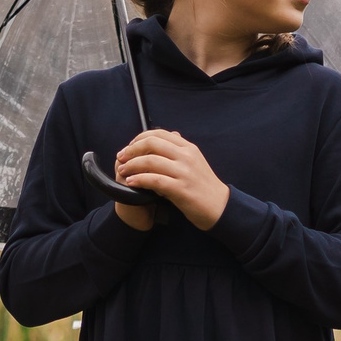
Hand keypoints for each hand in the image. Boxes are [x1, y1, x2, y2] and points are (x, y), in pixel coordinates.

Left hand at [114, 129, 230, 230]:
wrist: (219, 207)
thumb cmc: (204, 186)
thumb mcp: (194, 162)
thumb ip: (179, 150)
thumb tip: (166, 136)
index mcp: (188, 148)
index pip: (159, 134)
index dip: (139, 138)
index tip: (129, 147)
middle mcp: (186, 156)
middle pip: (151, 143)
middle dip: (131, 149)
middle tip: (121, 158)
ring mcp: (184, 172)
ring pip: (150, 161)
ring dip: (131, 165)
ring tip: (122, 171)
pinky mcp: (181, 188)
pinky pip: (154, 180)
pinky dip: (139, 180)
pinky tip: (131, 182)